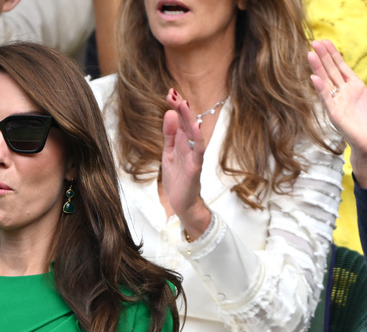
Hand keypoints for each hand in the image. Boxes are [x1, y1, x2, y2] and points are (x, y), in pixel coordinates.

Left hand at [161, 88, 211, 237]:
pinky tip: (195, 127)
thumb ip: (169, 135)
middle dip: (181, 109)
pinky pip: (198, 151)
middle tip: (174, 94)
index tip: (170, 94)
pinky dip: (197, 139)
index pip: (179, 122)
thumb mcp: (168, 153)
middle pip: (186, 124)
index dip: (176, 108)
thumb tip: (169, 113)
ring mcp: (194, 156)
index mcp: (182, 143)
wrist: (182, 203)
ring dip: (189, 119)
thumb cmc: (177, 179)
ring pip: (193, 134)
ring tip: (184, 104)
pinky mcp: (195, 167)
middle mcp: (189, 147)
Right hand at [308, 39, 366, 188]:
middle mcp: (344, 93)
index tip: (325, 42)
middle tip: (315, 42)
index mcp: (354, 87)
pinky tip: (314, 77)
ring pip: (326, 81)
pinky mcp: (335, 113)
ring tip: (311, 54)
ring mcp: (338, 102)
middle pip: (331, 70)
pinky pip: (326, 98)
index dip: (334, 55)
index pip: (341, 67)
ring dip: (318, 68)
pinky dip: (321, 88)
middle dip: (324, 56)